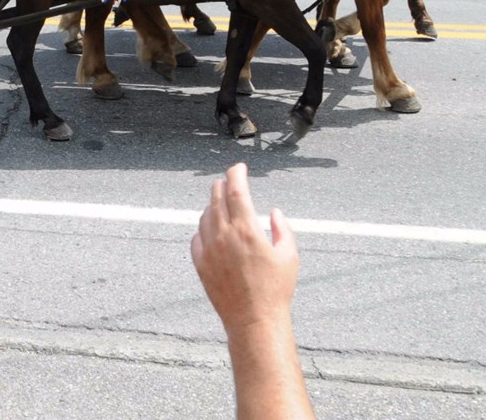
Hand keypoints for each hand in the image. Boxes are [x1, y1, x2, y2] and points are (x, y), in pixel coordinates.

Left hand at [191, 163, 298, 333]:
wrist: (254, 319)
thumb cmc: (276, 289)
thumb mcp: (289, 256)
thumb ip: (283, 229)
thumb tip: (275, 212)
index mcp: (247, 230)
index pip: (236, 191)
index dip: (236, 174)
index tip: (239, 167)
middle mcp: (224, 236)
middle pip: (216, 199)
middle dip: (221, 185)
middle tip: (228, 180)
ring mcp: (209, 249)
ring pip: (205, 216)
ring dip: (212, 205)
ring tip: (221, 203)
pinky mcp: (200, 264)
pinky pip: (197, 237)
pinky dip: (203, 228)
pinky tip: (210, 229)